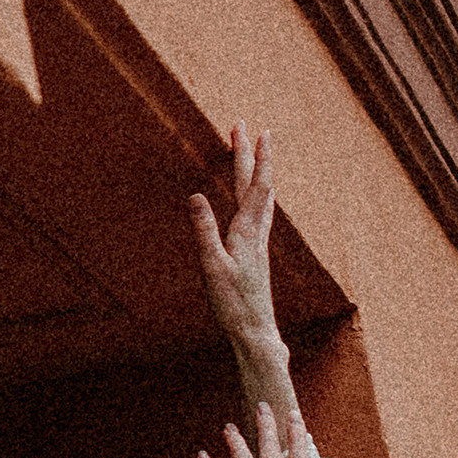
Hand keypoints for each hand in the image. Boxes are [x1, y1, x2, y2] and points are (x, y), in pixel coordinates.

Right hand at [189, 122, 282, 366]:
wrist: (255, 330)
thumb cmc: (233, 303)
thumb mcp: (211, 266)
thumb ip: (204, 230)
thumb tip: (195, 195)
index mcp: (246, 231)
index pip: (253, 185)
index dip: (254, 157)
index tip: (255, 130)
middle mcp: (256, 232)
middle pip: (256, 185)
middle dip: (250, 155)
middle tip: (244, 128)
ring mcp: (258, 242)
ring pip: (261, 197)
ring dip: (256, 172)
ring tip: (255, 154)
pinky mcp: (256, 253)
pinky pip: (260, 213)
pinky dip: (258, 195)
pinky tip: (258, 199)